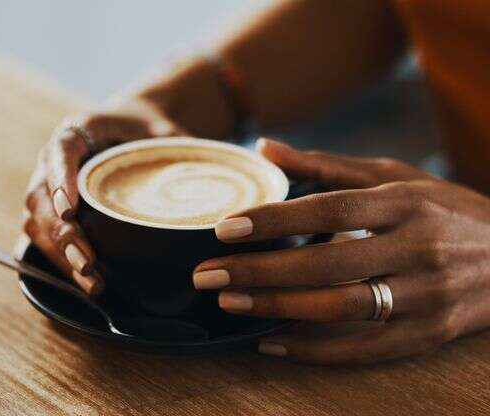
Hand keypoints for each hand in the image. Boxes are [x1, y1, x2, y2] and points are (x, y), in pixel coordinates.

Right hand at [23, 98, 187, 294]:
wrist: (135, 130)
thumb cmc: (151, 131)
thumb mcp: (169, 133)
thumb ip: (182, 150)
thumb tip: (214, 181)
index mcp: (78, 131)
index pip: (60, 151)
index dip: (59, 180)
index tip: (70, 209)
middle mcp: (54, 159)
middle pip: (40, 197)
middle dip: (61, 234)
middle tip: (88, 263)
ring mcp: (49, 187)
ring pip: (37, 223)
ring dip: (59, 255)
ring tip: (91, 283)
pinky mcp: (54, 212)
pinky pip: (45, 238)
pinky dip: (62, 262)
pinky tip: (86, 282)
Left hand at [194, 138, 489, 363]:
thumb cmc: (443, 210)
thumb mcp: (395, 177)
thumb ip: (327, 166)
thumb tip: (265, 148)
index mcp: (405, 203)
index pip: (329, 209)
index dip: (274, 219)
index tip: (223, 227)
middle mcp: (417, 249)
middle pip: (326, 264)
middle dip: (260, 271)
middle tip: (207, 274)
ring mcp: (426, 297)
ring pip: (341, 309)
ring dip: (278, 309)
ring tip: (230, 303)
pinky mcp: (429, 334)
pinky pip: (364, 349)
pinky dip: (313, 351)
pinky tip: (269, 343)